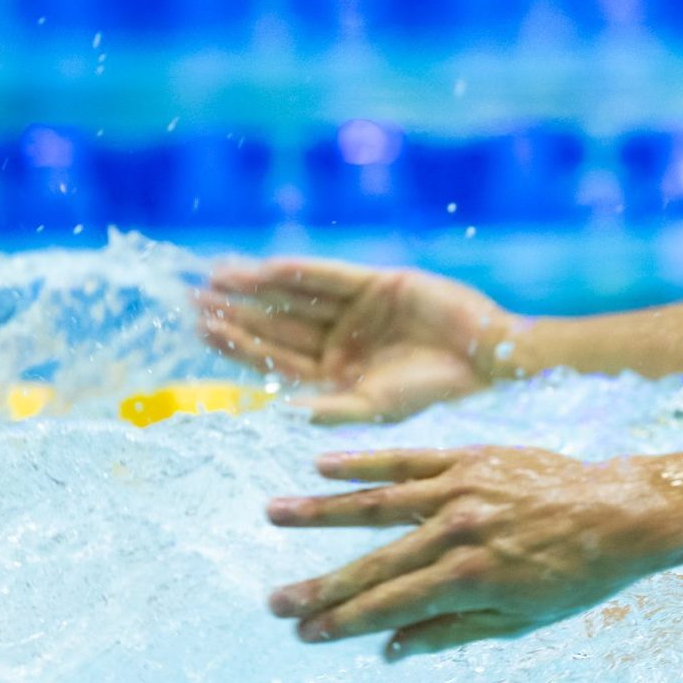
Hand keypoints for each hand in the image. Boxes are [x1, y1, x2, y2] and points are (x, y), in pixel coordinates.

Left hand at [196, 258, 513, 423]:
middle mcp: (340, 342)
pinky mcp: (376, 284)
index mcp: (335, 376)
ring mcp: (356, 311)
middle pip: (277, 324)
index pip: (275, 358)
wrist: (488, 358)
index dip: (237, 344)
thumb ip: (330, 409)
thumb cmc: (435, 392)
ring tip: (216, 277)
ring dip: (258, 288)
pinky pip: (328, 276)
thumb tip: (279, 414)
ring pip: (295, 297)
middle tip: (194, 299)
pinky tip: (264, 268)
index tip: (201, 330)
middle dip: (237, 311)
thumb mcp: (376, 408)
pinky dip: (298, 272)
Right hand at [266, 446, 682, 657]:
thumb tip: (388, 651)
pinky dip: (366, 461)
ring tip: (274, 514)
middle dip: (321, 585)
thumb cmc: (576, 575)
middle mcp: (457, 531)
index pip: (389, 606)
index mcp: (468, 577)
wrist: (623, 512)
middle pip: (374, 562)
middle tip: (274, 601)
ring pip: (378, 503)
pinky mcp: (471, 458)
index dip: (343, 623)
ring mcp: (462, 490)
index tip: (304, 633)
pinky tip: (324, 464)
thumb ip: (450, 631)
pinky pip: (409, 458)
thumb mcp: (519, 619)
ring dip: (322, 511)